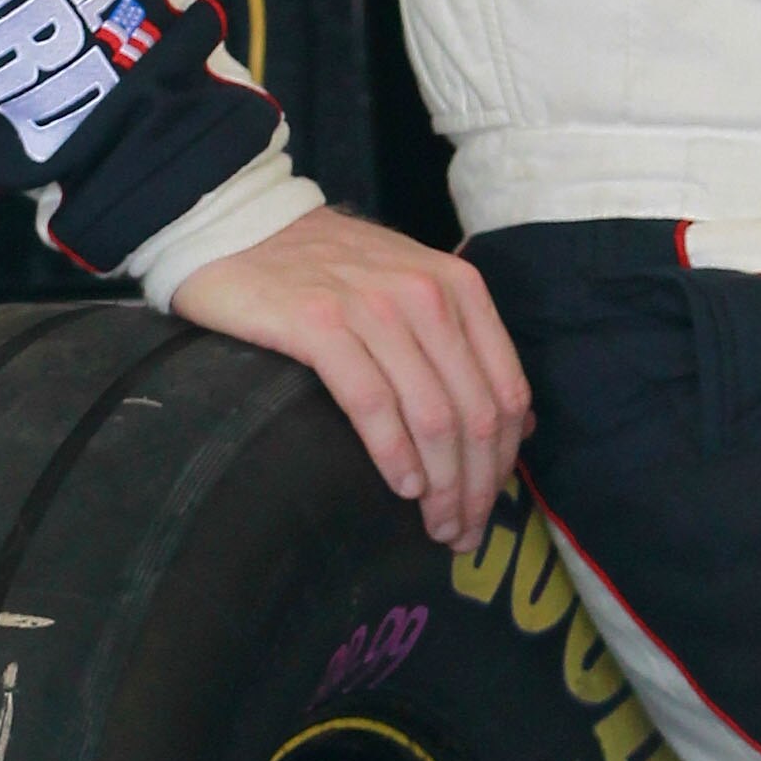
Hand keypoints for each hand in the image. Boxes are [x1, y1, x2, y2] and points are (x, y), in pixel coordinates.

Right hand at [172, 209, 532, 550]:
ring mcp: (373, 307)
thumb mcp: (414, 289)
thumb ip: (464, 345)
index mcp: (460, 289)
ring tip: (433, 526)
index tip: (487, 509)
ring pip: (432, 417)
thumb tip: (519, 423)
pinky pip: (372, 403)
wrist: (241, 225)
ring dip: (440, 486)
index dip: (503, 464)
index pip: (507, 393)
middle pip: (475, 415)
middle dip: (475, 488)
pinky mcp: (318, 323)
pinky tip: (400, 487)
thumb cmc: (328, 270)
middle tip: (461, 535)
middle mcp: (426, 295)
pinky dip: (393, 454)